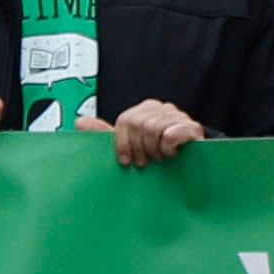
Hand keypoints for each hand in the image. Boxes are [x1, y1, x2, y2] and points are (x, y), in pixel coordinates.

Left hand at [88, 100, 204, 167]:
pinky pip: (173, 133)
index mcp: (143, 111)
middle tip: (146, 161)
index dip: (122, 143)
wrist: (189, 164)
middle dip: (139, 148)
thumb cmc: (158, 153)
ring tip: (160, 158)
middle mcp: (160, 109)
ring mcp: (177, 116)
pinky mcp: (192, 128)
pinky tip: (171, 154)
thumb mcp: (130, 145)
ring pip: (153, 128)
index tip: (126, 160)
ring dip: (154, 150)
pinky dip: (169, 148)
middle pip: (137, 123)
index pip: (124, 121)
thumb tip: (80, 123)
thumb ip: (106, 134)